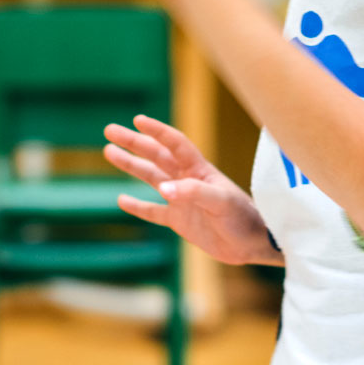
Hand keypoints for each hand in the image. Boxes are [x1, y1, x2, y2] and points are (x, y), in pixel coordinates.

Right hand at [104, 115, 278, 264]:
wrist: (254, 244)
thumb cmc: (244, 218)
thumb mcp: (221, 203)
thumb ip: (193, 193)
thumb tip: (164, 190)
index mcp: (199, 170)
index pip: (175, 144)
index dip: (157, 131)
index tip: (137, 120)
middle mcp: (188, 180)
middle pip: (156, 156)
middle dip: (134, 143)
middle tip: (110, 130)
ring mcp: (183, 200)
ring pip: (151, 178)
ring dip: (131, 166)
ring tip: (109, 152)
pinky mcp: (181, 221)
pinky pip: (154, 211)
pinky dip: (138, 206)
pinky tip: (122, 200)